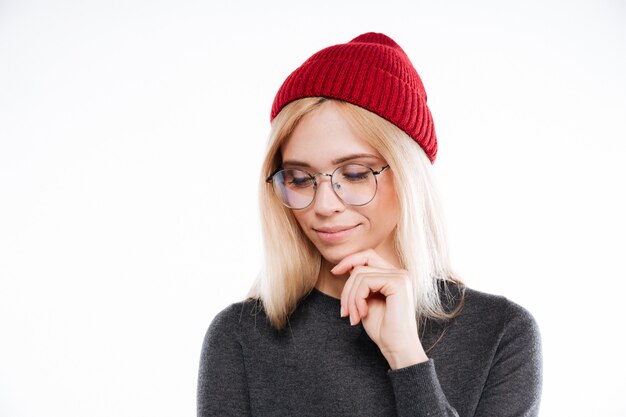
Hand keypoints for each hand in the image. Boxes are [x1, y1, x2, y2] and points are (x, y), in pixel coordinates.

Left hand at [332, 249, 427, 368]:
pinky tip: (361, 314)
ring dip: (350, 297)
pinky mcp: (398, 283)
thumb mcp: (366, 301)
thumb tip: (347, 267)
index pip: (368, 257)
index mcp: (394, 275)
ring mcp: (400, 276)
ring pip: (359, 274)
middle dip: (347, 283)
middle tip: (343, 309)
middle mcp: (399, 273)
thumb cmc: (382, 329)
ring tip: (352, 316)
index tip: (335, 273)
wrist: (397, 348)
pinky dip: (357, 299)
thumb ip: (360, 283)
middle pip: (362, 261)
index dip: (349, 261)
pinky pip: (365, 282)